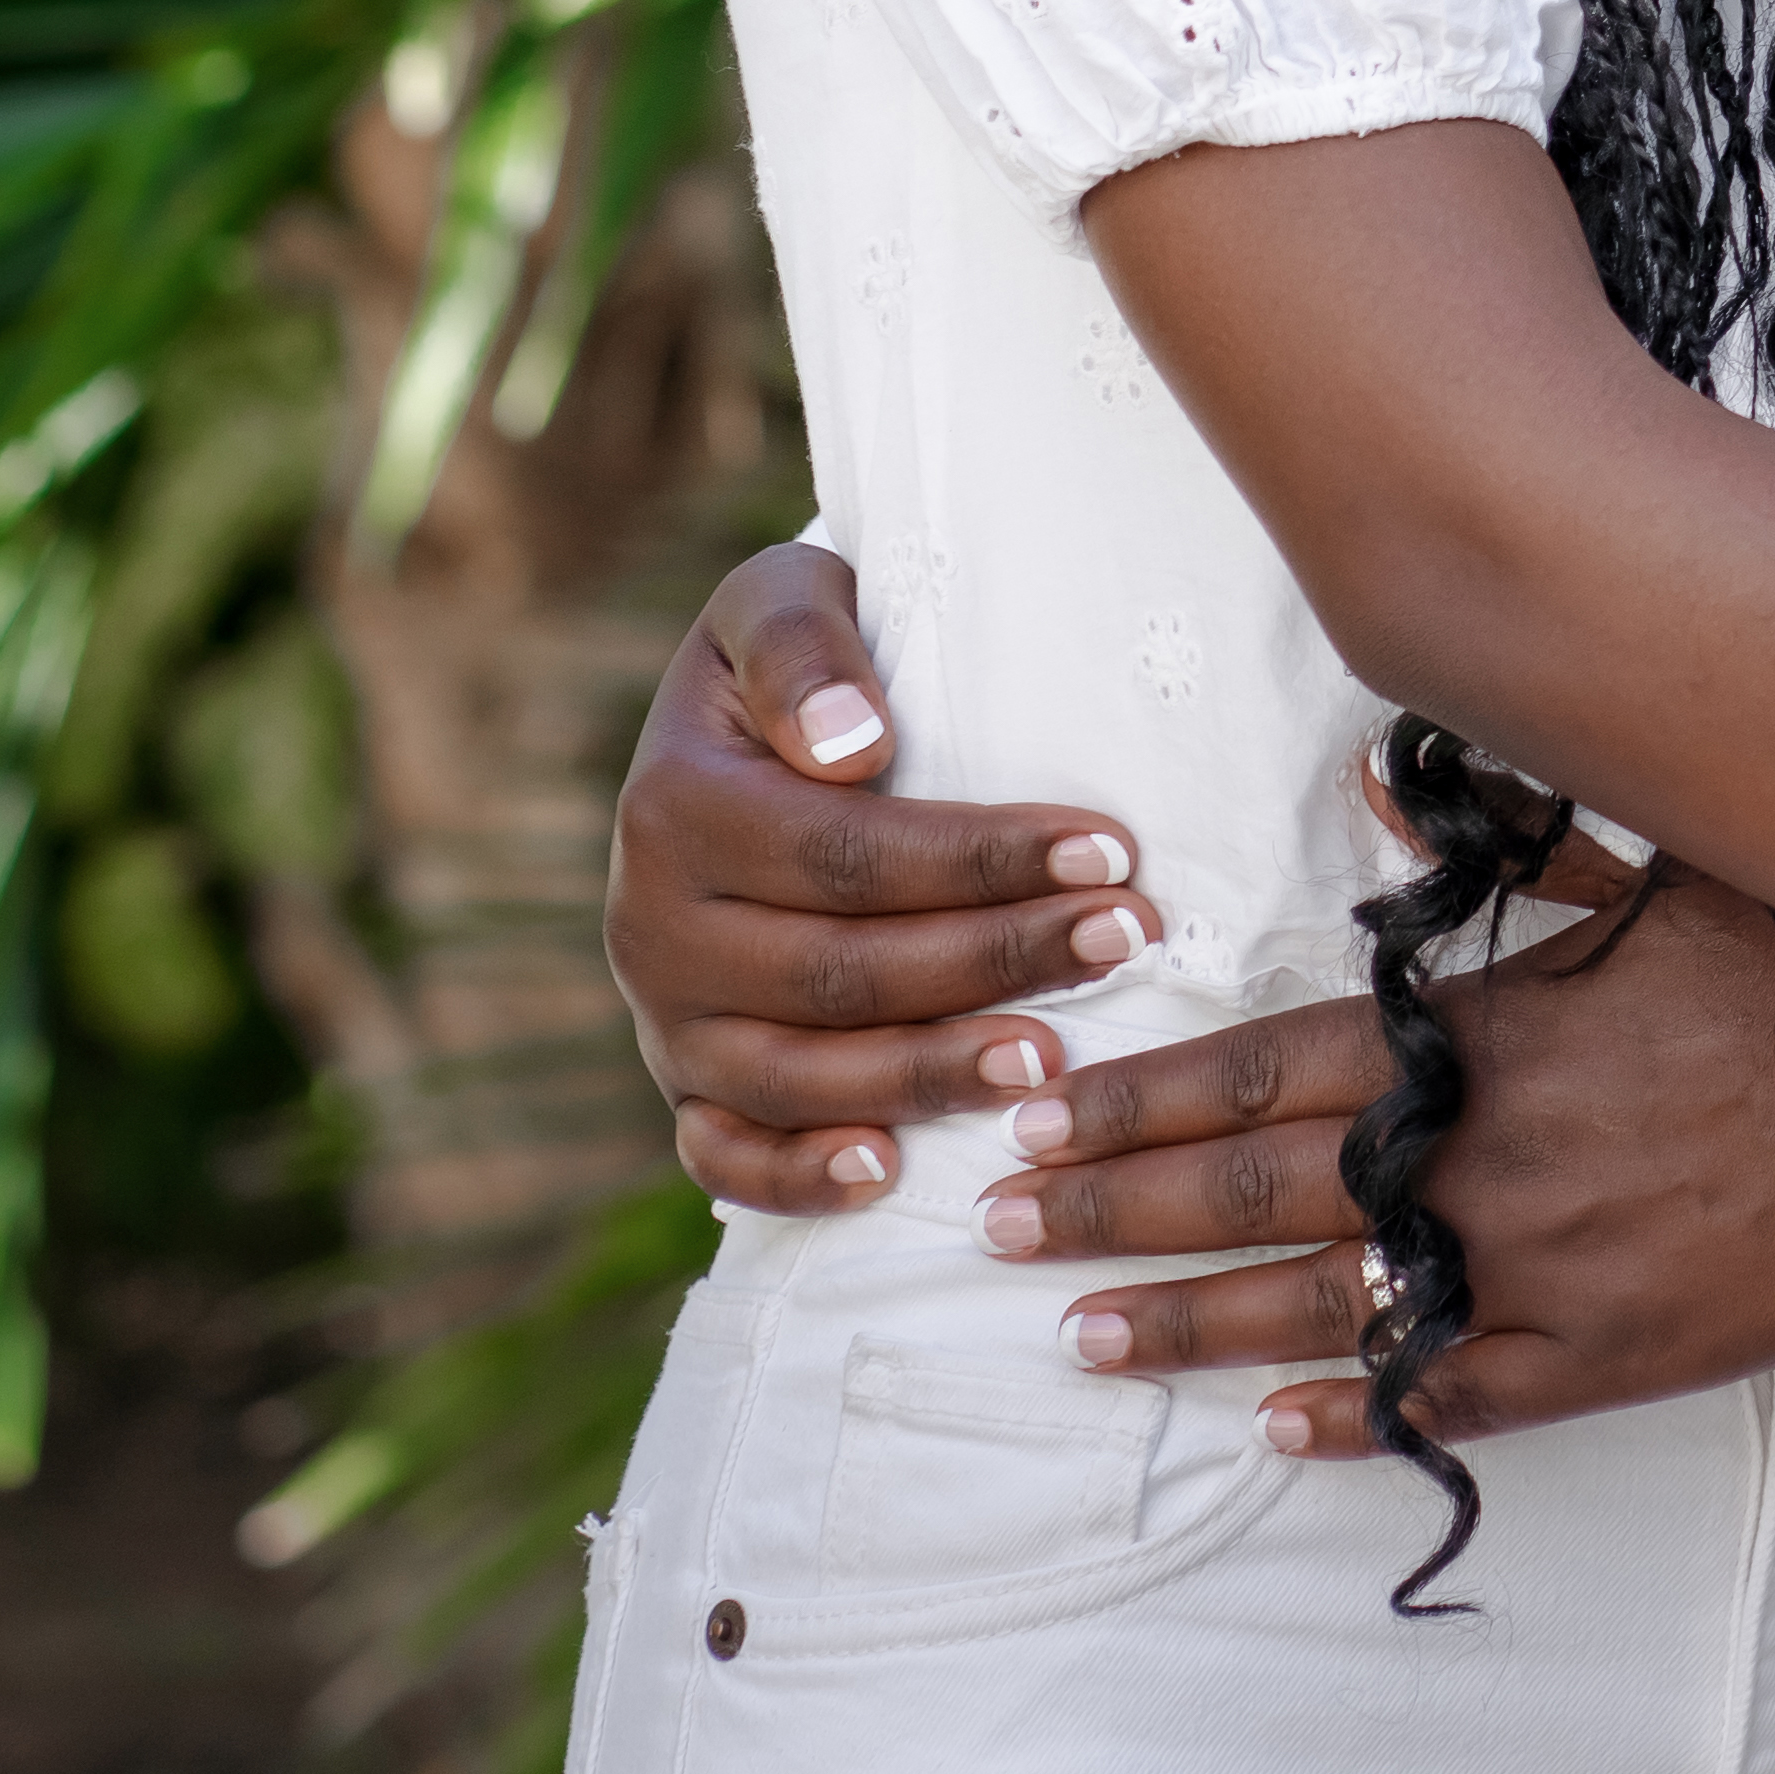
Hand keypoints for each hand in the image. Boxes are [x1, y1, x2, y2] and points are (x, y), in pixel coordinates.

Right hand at [606, 539, 1162, 1215]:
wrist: (738, 720)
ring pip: (796, 1075)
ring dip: (929, 1074)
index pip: (849, 853)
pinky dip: (796, 1178)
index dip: (981, 860)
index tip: (1109, 851)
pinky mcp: (683, 1081)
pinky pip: (724, 1154)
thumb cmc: (795, 657)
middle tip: (1123, 940)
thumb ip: (802, 649)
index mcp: (674, 807)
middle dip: (994, 959)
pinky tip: (890, 1172)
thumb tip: (847, 742)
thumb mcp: (782, 595)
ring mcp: (664, 1016)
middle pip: (839, 970)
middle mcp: (650, 925)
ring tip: (1050, 1059)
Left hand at [987, 847, 1774, 1449]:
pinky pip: (1467, 1401)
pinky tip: (1279, 1429)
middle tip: (1005, 1232)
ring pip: (1336, 1312)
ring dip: (1196, 1326)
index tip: (1045, 1111)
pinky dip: (1366, 1416)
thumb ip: (1515, 835)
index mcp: (1499, 1034)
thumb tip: (1367, 763)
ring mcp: (1556, 1274)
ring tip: (1086, 1336)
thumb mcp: (1679, 859)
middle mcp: (1499, 1162)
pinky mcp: (1627, 1357)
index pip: (1274, 1067)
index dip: (1148, 1096)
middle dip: (1121, 1211)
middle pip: (1266, 1192)